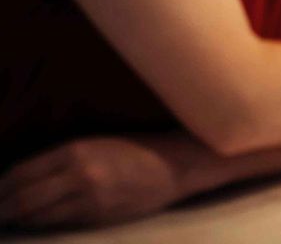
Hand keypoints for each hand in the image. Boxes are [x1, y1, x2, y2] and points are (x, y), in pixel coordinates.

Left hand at [0, 136, 185, 227]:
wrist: (174, 165)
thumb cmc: (135, 149)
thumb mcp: (94, 145)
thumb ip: (61, 161)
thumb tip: (25, 179)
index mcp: (75, 150)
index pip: (22, 174)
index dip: (1, 188)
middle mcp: (78, 175)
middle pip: (24, 199)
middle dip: (3, 209)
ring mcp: (88, 199)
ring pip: (38, 216)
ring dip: (19, 219)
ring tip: (9, 219)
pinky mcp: (97, 216)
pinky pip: (59, 223)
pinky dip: (41, 224)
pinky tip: (34, 222)